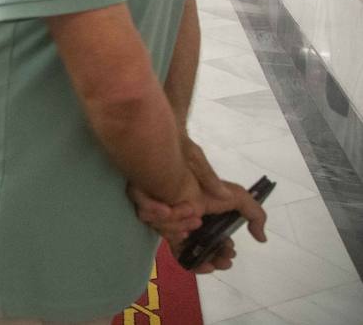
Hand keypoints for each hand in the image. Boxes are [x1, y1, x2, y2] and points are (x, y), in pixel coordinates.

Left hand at [129, 137, 267, 272]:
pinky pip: (147, 218)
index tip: (227, 258)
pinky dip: (161, 217)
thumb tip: (261, 238)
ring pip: (167, 235)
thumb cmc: (204, 172)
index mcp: (196, 222)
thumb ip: (252, 213)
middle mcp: (176, 222)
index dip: (215, 258)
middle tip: (217, 256)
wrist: (176, 146)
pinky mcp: (143, 201)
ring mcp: (159, 213)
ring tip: (195, 218)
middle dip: (204, 258)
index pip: (203, 248)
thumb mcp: (235, 194)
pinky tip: (171, 210)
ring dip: (180, 228)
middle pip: (186, 250)